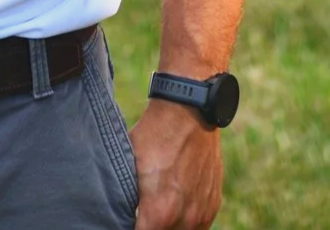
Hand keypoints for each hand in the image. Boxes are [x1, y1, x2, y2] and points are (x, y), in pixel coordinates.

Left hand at [131, 99, 221, 228]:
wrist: (189, 111)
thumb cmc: (153, 137)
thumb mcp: (128, 167)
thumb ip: (123, 200)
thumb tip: (116, 214)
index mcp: (159, 212)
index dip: (127, 226)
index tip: (127, 219)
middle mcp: (186, 218)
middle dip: (149, 227)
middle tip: (140, 214)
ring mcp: (202, 212)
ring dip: (168, 227)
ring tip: (157, 212)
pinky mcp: (213, 203)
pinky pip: (197, 227)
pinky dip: (185, 222)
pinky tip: (174, 210)